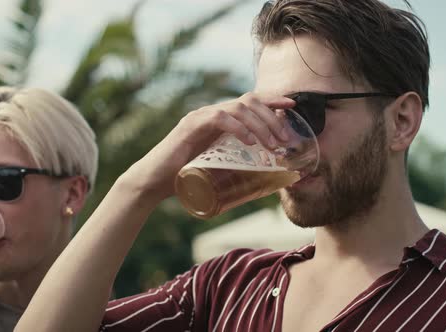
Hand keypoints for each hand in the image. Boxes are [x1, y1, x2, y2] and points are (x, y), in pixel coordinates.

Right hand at [121, 92, 295, 201]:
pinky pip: (219, 117)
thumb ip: (236, 165)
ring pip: (238, 108)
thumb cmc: (185, 178)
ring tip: (273, 145)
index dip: (273, 100)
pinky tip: (250, 141)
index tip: (293, 106)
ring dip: (261, 124)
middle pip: (249, 101)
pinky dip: (238, 127)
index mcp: (219, 120)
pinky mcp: (190, 126)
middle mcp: (211, 113)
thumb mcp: (217, 167)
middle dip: (272, 117)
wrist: (153, 182)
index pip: (250, 101)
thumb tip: (266, 177)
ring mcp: (200, 117)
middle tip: (286, 140)